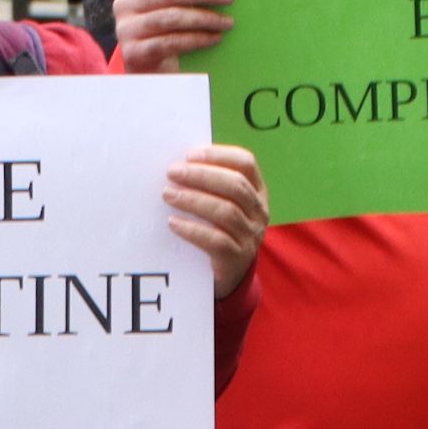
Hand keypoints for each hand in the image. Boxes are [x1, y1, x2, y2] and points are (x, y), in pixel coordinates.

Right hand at [110, 0, 232, 74]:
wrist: (149, 70)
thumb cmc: (165, 30)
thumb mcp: (169, 5)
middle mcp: (124, 4)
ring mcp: (126, 29)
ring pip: (171, 17)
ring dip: (204, 18)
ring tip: (226, 21)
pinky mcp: (134, 52)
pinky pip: (171, 42)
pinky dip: (196, 39)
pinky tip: (214, 38)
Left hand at [163, 144, 267, 299]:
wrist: (229, 274)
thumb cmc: (219, 229)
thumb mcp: (221, 203)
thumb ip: (208, 184)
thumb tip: (177, 164)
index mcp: (257, 190)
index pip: (246, 163)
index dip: (219, 155)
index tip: (190, 155)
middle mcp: (259, 211)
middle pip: (235, 185)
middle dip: (201, 175)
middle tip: (172, 172)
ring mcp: (252, 236)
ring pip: (226, 212)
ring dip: (193, 200)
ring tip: (168, 195)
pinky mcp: (238, 258)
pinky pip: (216, 241)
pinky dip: (192, 229)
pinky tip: (173, 223)